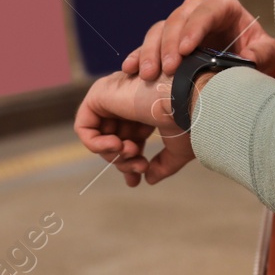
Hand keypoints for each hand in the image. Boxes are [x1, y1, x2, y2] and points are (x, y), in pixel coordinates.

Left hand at [73, 70, 192, 186]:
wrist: (189, 102)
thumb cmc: (191, 121)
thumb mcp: (177, 149)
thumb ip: (162, 165)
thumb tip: (148, 179)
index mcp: (147, 109)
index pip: (129, 138)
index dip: (129, 162)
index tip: (135, 181)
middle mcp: (128, 100)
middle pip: (113, 139)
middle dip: (123, 161)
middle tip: (139, 168)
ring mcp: (113, 95)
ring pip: (99, 136)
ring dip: (112, 154)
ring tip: (130, 153)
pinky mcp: (99, 94)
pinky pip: (84, 126)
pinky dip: (95, 143)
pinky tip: (115, 146)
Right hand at [122, 0, 274, 83]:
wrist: (245, 68)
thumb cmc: (259, 56)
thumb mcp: (269, 54)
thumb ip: (264, 54)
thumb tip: (249, 59)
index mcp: (223, 5)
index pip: (207, 10)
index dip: (194, 28)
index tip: (186, 50)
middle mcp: (197, 10)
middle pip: (177, 19)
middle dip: (169, 44)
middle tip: (167, 69)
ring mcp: (179, 25)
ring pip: (159, 30)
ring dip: (151, 52)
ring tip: (147, 75)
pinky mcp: (166, 42)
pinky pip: (148, 45)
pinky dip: (138, 56)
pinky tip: (130, 69)